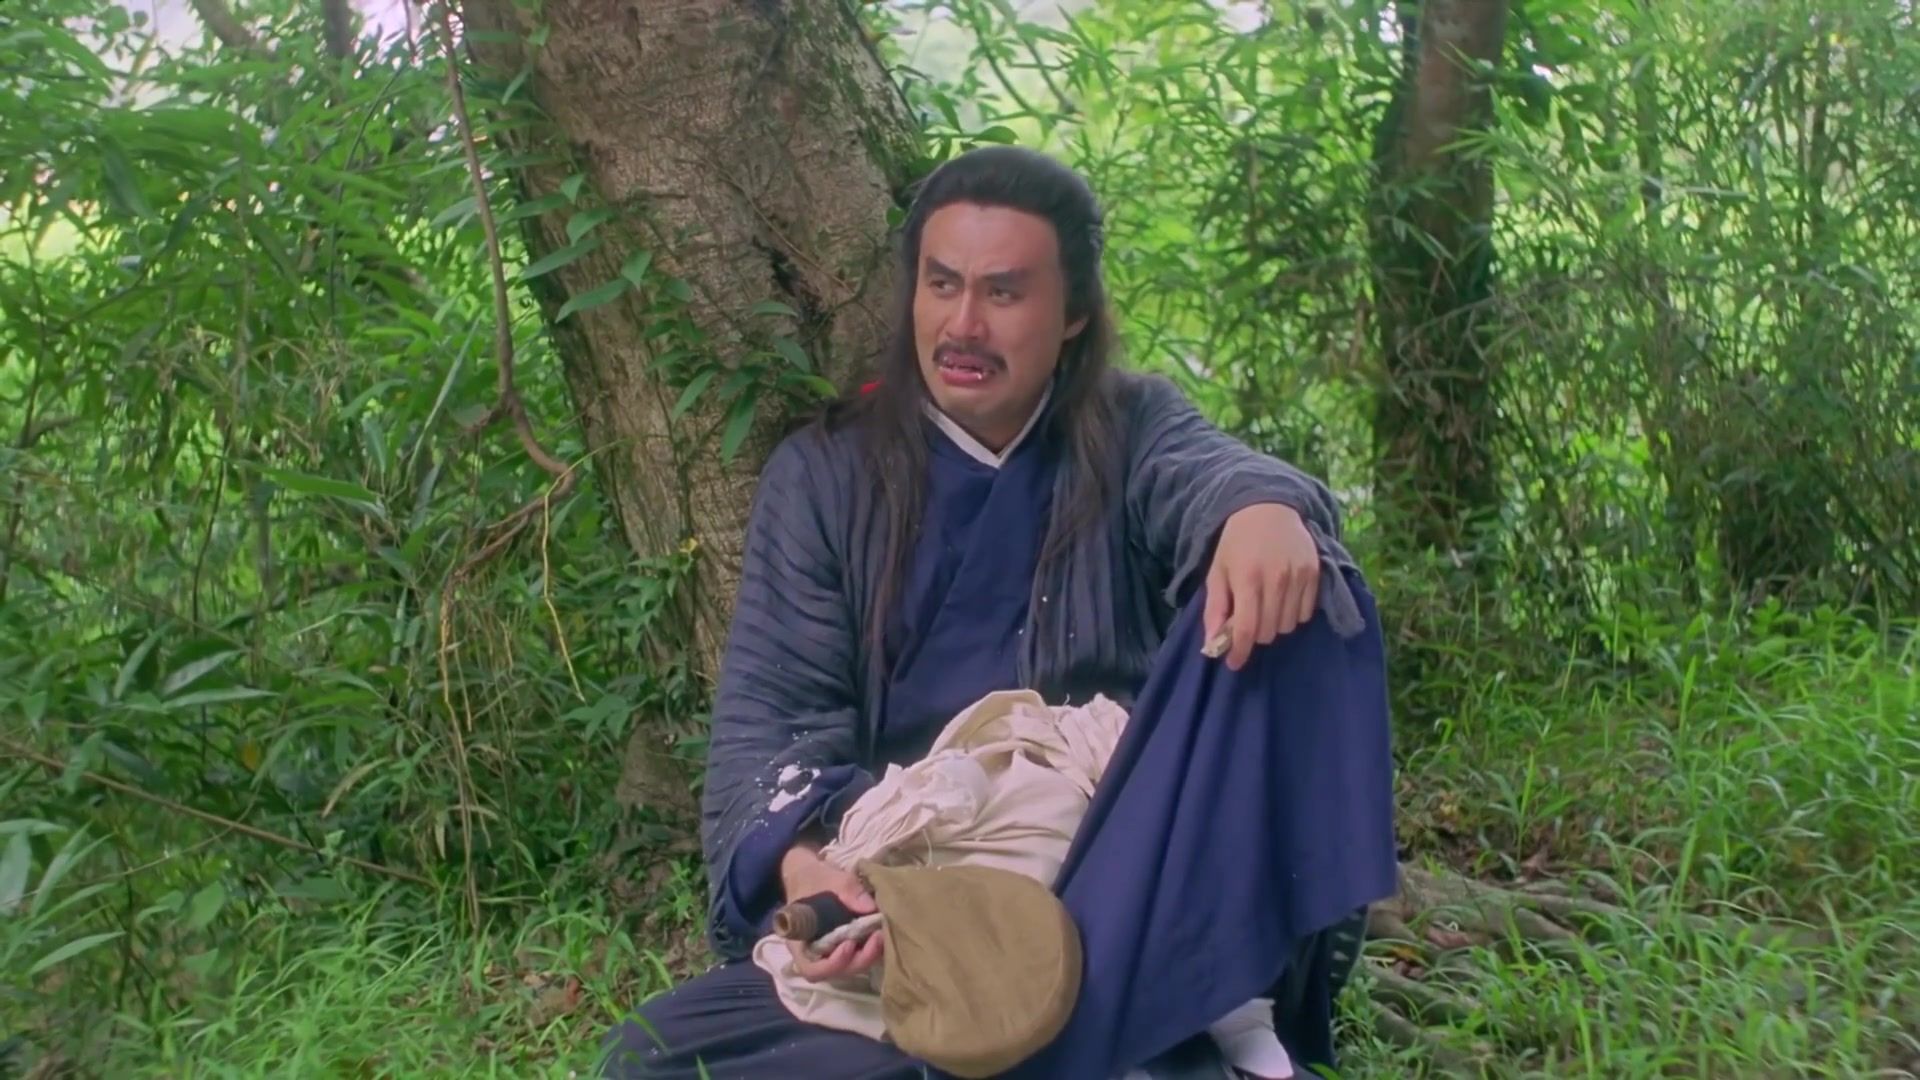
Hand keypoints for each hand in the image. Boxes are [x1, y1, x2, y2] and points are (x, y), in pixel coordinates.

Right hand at [779, 844, 882, 980]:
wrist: (809, 871)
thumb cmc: (812, 877)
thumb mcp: (829, 877)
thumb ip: (848, 890)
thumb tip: (870, 907)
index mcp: (799, 942)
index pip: (812, 969)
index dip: (833, 964)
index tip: (849, 944)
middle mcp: (813, 953)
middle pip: (835, 972)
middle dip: (859, 959)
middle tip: (877, 937)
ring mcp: (828, 951)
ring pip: (848, 967)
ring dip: (867, 956)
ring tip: (881, 934)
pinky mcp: (842, 945)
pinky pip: (855, 955)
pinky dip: (869, 949)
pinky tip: (880, 933)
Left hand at [1203, 502, 1319, 670]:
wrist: (1269, 508)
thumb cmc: (1237, 542)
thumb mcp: (1217, 571)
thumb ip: (1215, 608)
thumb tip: (1212, 645)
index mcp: (1247, 578)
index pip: (1247, 629)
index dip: (1240, 652)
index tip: (1233, 664)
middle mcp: (1276, 579)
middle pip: (1269, 632)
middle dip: (1255, 635)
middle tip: (1248, 622)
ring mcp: (1299, 576)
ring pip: (1288, 626)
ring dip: (1274, 625)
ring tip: (1266, 607)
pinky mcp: (1315, 574)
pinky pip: (1306, 614)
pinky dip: (1293, 614)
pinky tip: (1283, 599)